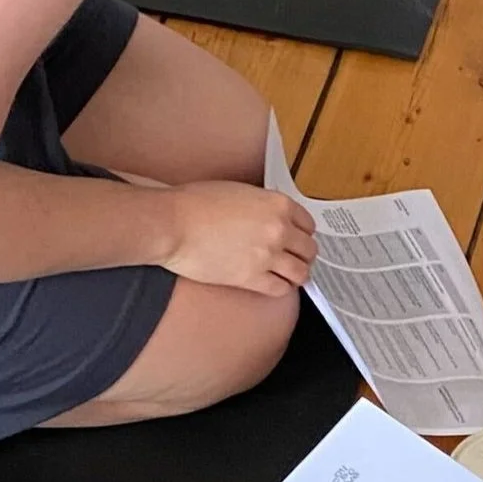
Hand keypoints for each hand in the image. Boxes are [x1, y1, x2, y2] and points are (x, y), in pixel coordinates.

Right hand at [160, 181, 314, 295]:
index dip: (304, 234)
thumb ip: (263, 206)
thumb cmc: (195, 204)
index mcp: (278, 204)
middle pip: (309, 249)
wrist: (173, 224)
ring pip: (300, 272)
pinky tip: (272, 284)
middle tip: (295, 260)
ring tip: (289, 276)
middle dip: (303, 256)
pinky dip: (280, 288)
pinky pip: (280, 289)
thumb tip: (270, 218)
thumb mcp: (240, 192)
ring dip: (297, 275)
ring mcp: (267, 255)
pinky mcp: (252, 277)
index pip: (309, 224)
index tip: (299, 240)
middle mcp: (279, 229)